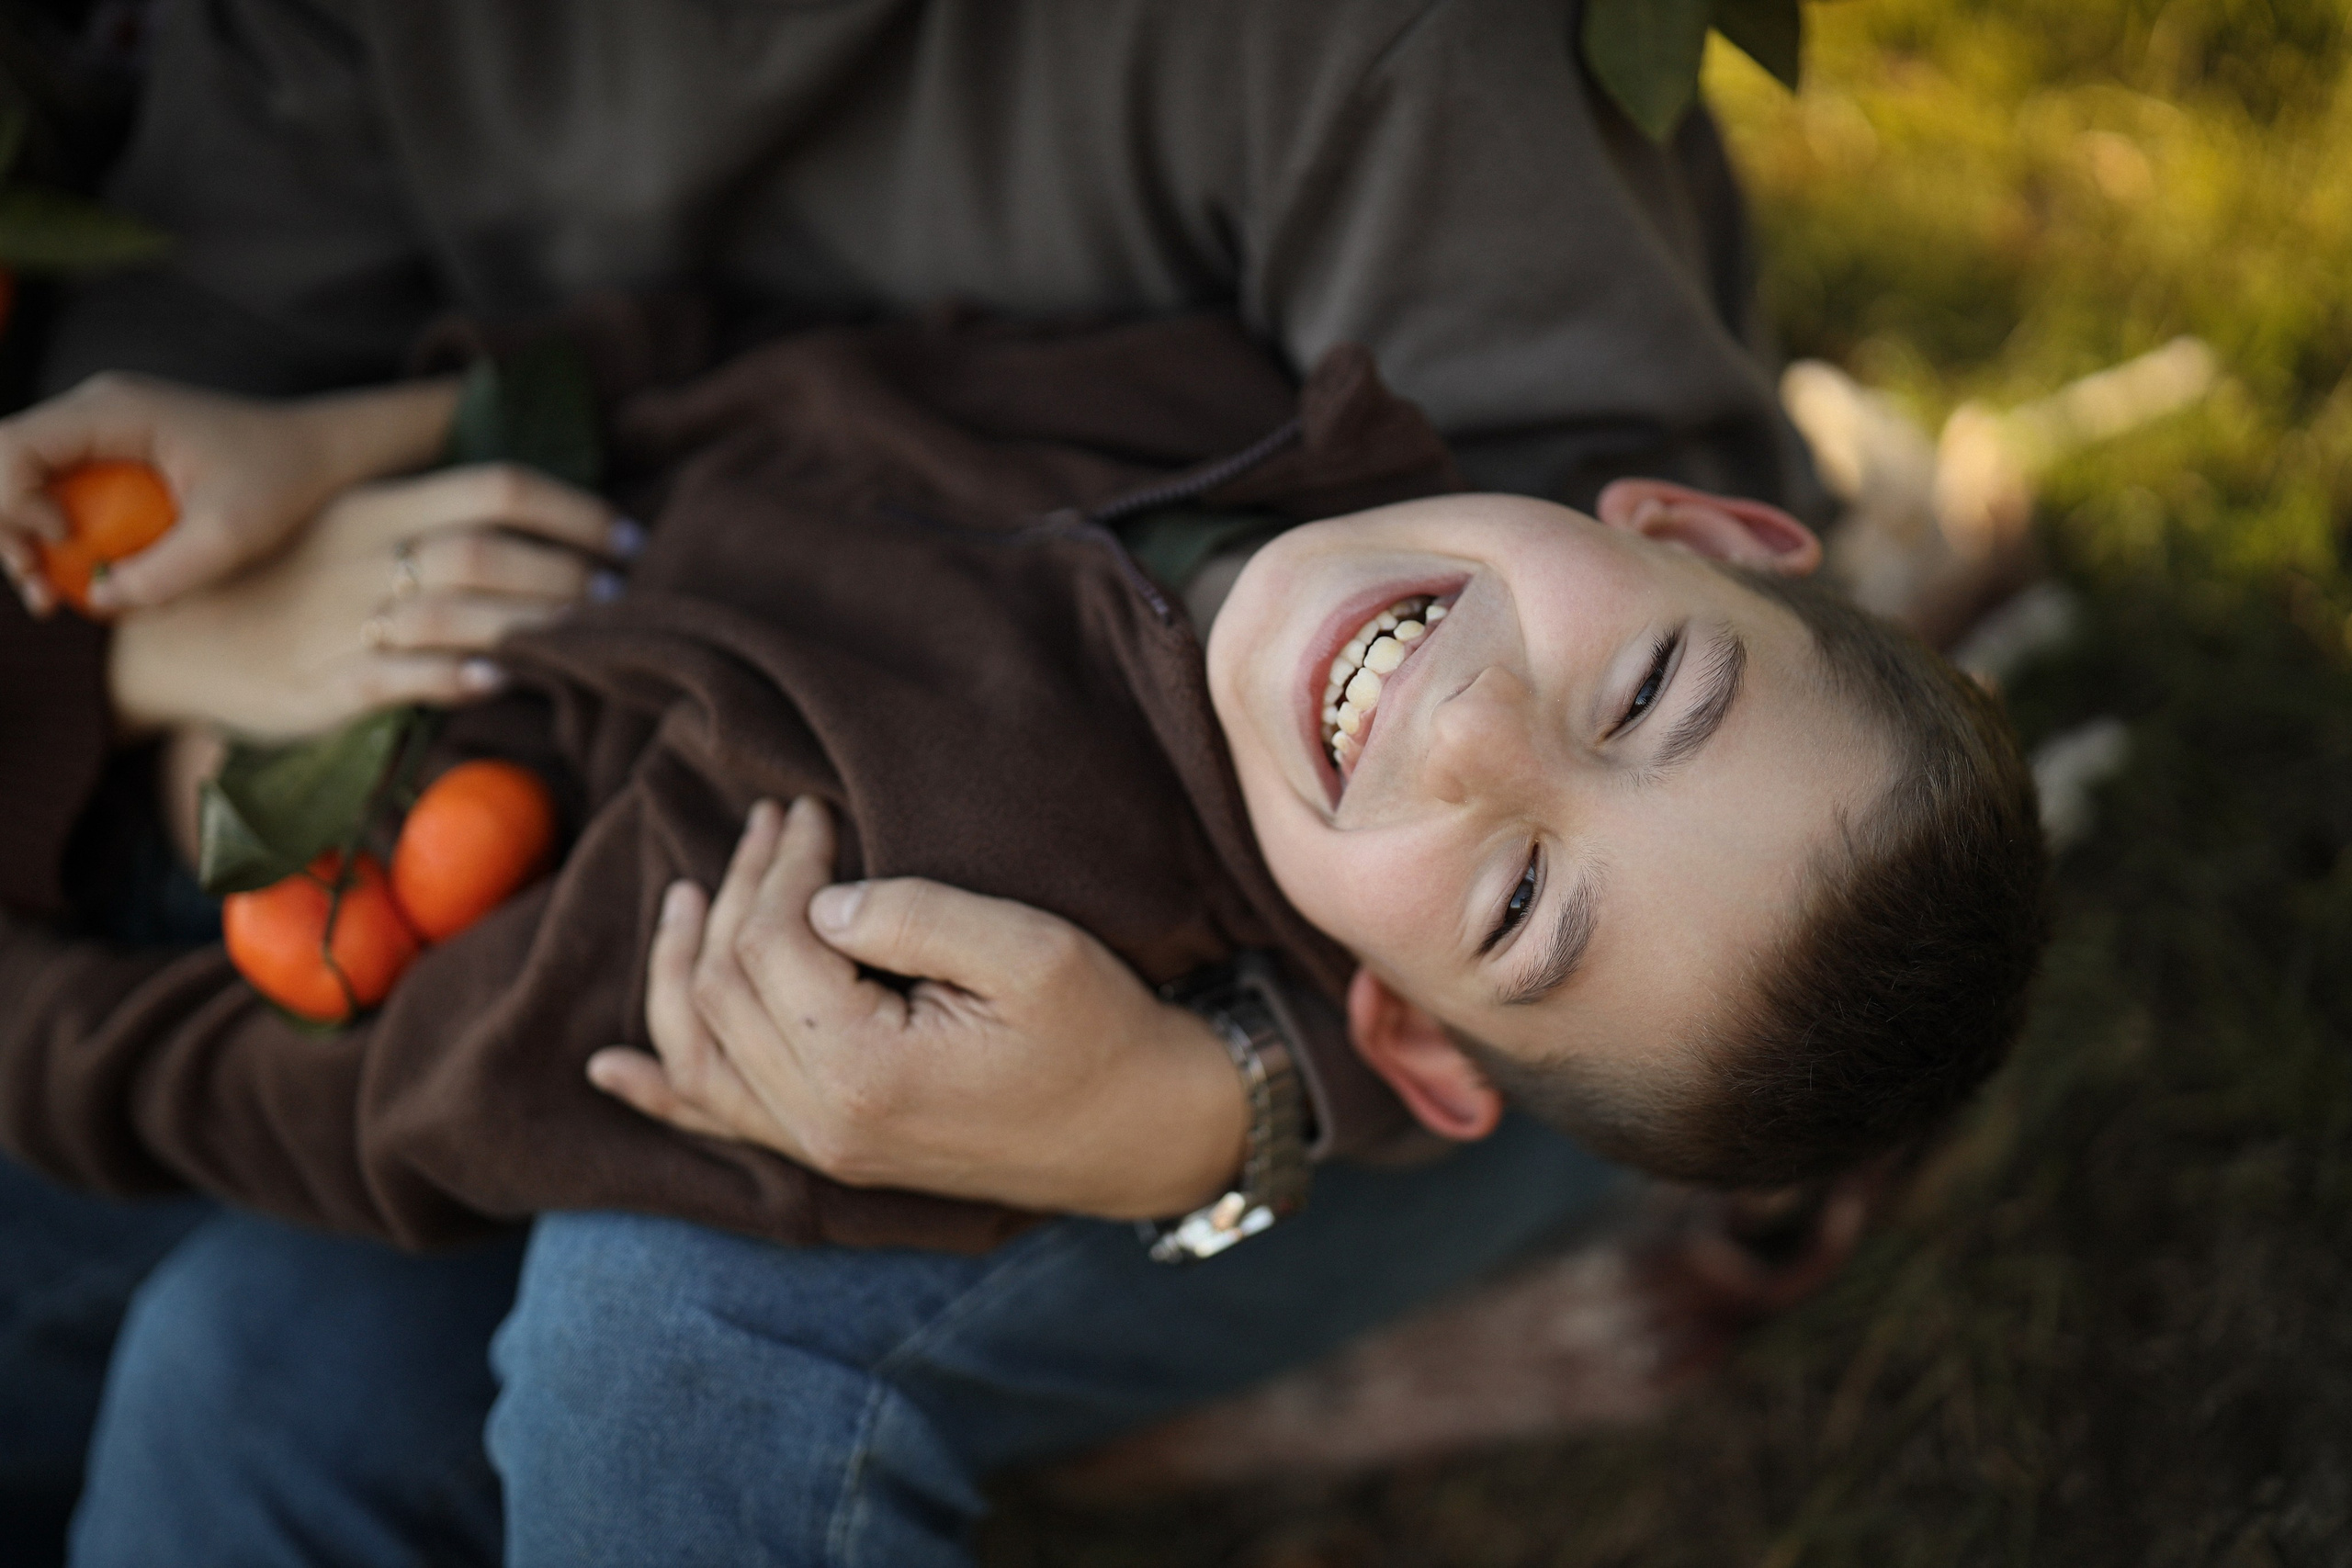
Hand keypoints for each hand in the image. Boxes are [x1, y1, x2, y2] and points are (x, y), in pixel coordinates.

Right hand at [0, 372, 461, 614]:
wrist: (321, 455)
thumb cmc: (284, 481)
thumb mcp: (232, 535)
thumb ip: (165, 571)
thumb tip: (101, 601)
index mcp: (113, 411)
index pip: (12, 445)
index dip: (10, 501)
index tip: (59, 545)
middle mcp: (96, 414)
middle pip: (7, 466)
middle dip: (11, 531)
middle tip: (43, 593)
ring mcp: (103, 436)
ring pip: (30, 487)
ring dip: (34, 544)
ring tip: (59, 598)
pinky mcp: (116, 463)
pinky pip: (66, 500)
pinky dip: (68, 543)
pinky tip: (96, 583)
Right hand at [109, 463, 635, 739]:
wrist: (167, 638)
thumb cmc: (279, 584)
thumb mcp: (347, 532)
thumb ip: (427, 525)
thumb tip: (532, 529)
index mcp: (377, 508)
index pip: (495, 487)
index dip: (574, 510)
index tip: (628, 538)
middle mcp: (366, 554)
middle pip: (489, 549)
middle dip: (568, 572)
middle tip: (620, 598)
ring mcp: (345, 618)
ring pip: (459, 611)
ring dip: (535, 624)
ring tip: (587, 637)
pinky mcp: (327, 682)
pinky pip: (406, 677)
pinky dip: (462, 676)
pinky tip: (505, 679)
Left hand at [589, 798, 1251, 1219]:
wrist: (1147, 1131)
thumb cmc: (1103, 1034)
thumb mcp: (1031, 952)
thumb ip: (916, 915)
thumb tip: (821, 899)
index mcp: (863, 1072)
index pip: (770, 946)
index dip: (778, 866)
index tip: (809, 807)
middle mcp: (822, 1123)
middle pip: (722, 990)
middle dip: (736, 892)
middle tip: (769, 821)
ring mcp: (822, 1147)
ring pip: (700, 1051)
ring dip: (679, 967)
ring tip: (686, 895)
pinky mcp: (835, 1152)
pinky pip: (720, 1123)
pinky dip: (660, 1090)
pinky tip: (611, 1068)